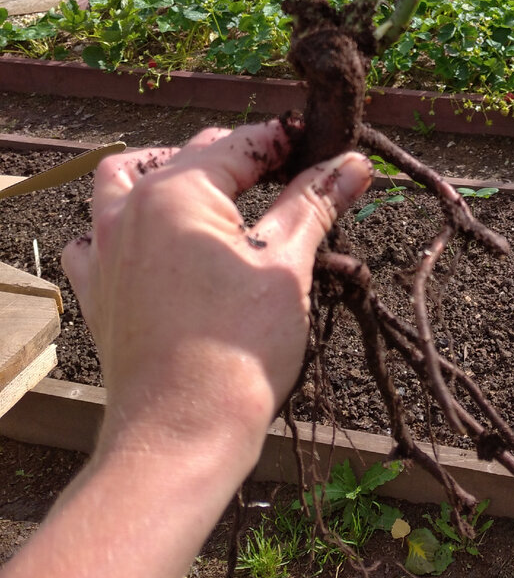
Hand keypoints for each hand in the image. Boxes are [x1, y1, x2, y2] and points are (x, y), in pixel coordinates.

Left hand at [61, 120, 371, 466]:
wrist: (182, 433)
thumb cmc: (238, 349)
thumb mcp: (287, 264)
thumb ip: (315, 203)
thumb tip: (353, 164)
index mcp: (177, 192)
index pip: (243, 145)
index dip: (290, 144)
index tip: (326, 149)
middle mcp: (130, 209)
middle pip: (191, 157)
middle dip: (243, 159)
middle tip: (294, 178)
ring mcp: (105, 250)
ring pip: (124, 181)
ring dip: (168, 175)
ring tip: (214, 194)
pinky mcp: (97, 291)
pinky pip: (96, 237)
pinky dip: (123, 226)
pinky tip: (157, 244)